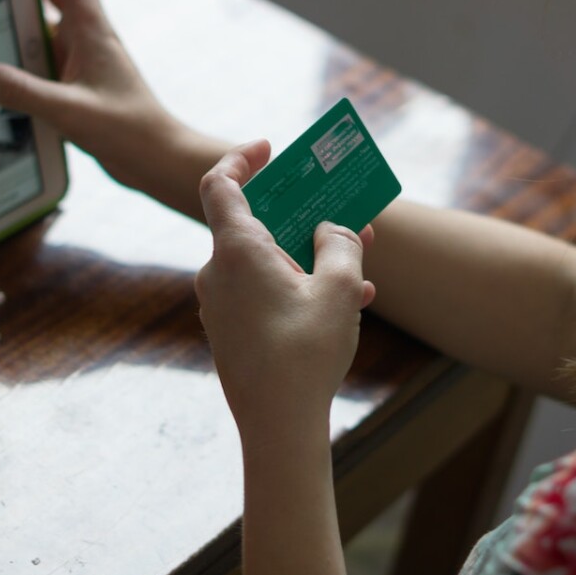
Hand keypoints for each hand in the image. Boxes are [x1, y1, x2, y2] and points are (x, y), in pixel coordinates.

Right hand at [0, 0, 179, 193]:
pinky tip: (1, 63)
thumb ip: (20, 91)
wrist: (159, 160)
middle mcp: (89, 38)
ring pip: (49, 21)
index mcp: (92, 30)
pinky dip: (26, 50)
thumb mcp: (68, 111)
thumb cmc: (129, 133)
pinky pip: (48, 55)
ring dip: (23, 10)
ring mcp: (86, 60)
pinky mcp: (82, 83)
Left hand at [195, 141, 375, 444]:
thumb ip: (341, 245)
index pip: (220, 184)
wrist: (278, 426)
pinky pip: (261, 292)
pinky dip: (297, 287)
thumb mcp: (340, 289)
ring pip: (264, 262)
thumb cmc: (305, 354)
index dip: (241, 158)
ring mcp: (220, 304)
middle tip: (337, 211)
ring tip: (357, 265)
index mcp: (236, 251)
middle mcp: (218, 273)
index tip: (268, 148)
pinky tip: (344, 304)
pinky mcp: (230, 331)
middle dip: (299, 216)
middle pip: (253, 224)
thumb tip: (333, 229)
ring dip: (307, 256)